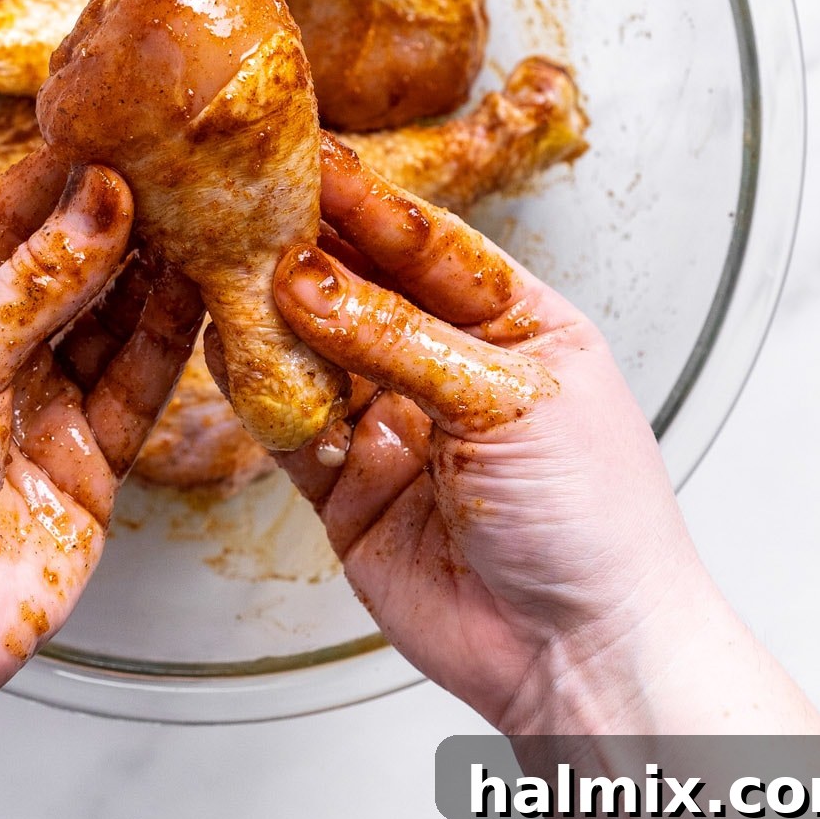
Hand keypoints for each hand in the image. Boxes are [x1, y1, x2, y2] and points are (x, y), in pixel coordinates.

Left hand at [0, 147, 201, 710]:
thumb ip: (31, 286)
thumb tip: (98, 201)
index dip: (52, 178)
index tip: (108, 131)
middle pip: (64, 267)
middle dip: (113, 218)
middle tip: (170, 165)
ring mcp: (40, 405)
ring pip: (109, 320)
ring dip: (151, 270)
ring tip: (197, 213)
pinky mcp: (90, 458)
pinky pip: (137, 383)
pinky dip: (168, 338)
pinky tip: (195, 288)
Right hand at [263, 135, 711, 731]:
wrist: (582, 659)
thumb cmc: (596, 521)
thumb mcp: (513, 403)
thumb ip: (403, 340)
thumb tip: (311, 282)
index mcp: (513, 321)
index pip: (429, 244)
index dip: (369, 203)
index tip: (313, 159)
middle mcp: (447, 362)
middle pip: (363, 288)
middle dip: (309, 249)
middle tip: (249, 205)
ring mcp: (394, 421)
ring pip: (316, 350)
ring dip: (273, 315)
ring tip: (224, 268)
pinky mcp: (348, 482)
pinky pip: (290, 422)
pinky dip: (259, 390)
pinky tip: (229, 350)